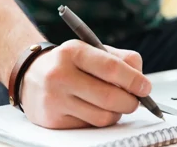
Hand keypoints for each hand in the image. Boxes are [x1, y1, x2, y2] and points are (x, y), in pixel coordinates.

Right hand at [20, 40, 150, 128]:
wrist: (30, 75)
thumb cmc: (69, 62)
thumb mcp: (91, 50)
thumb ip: (120, 59)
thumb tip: (141, 78)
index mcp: (73, 51)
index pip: (111, 68)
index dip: (134, 80)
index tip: (145, 87)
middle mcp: (60, 74)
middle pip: (109, 97)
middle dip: (130, 101)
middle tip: (136, 100)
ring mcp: (54, 99)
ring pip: (102, 116)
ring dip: (117, 113)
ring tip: (115, 104)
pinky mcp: (52, 120)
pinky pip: (89, 126)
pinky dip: (99, 119)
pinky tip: (94, 109)